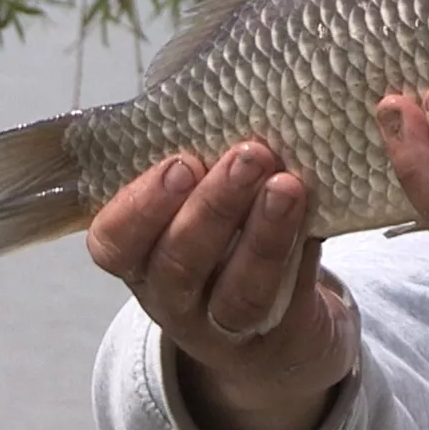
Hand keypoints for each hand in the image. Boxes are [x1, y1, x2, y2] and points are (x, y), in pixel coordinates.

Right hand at [86, 143, 358, 429]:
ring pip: (238, 292)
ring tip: (288, 185)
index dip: (141, 204)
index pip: (114, 241)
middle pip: (179, 263)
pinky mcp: (278, 335)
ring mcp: (224, 325)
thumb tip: (232, 95)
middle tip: (249, 155)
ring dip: (264, 234)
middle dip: (214, 206)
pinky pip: (287, 300)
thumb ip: (202, 163)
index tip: (181, 163)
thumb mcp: (198, 204)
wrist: (278, 330)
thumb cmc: (229, 240)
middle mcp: (172, 298)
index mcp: (140, 257)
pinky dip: (300, 253)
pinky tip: (314, 214)